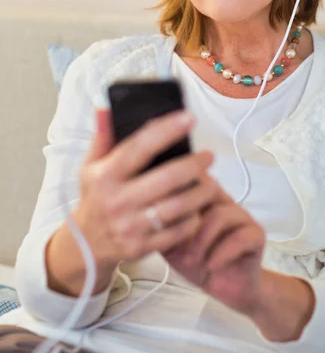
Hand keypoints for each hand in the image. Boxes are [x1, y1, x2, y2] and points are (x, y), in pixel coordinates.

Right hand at [74, 108, 217, 267]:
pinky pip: (178, 232)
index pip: (139, 147)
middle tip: (209, 156)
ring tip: (211, 181)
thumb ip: (103, 135)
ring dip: (200, 192)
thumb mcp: (91, 165)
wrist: (86, 244)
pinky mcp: (143, 246)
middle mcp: (118, 200)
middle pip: (167, 179)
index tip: (189, 118)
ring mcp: (131, 226)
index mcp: (106, 175)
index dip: (166, 130)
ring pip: (177, 207)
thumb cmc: (96, 196)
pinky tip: (199, 207)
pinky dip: (194, 218)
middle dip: (194, 165)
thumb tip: (107, 105)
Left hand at [162, 186, 265, 317]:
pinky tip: (211, 266)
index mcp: (203, 198)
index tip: (161, 215)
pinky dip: (222, 253)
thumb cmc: (198, 260)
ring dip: (202, 240)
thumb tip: (140, 213)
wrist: (227, 286)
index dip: (175, 195)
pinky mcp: (256, 235)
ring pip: (220, 215)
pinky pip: (239, 237)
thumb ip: (161, 226)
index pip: (191, 181)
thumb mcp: (172, 243)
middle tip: (174, 243)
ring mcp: (241, 216)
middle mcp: (223, 201)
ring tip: (191, 259)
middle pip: (205, 194)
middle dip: (186, 220)